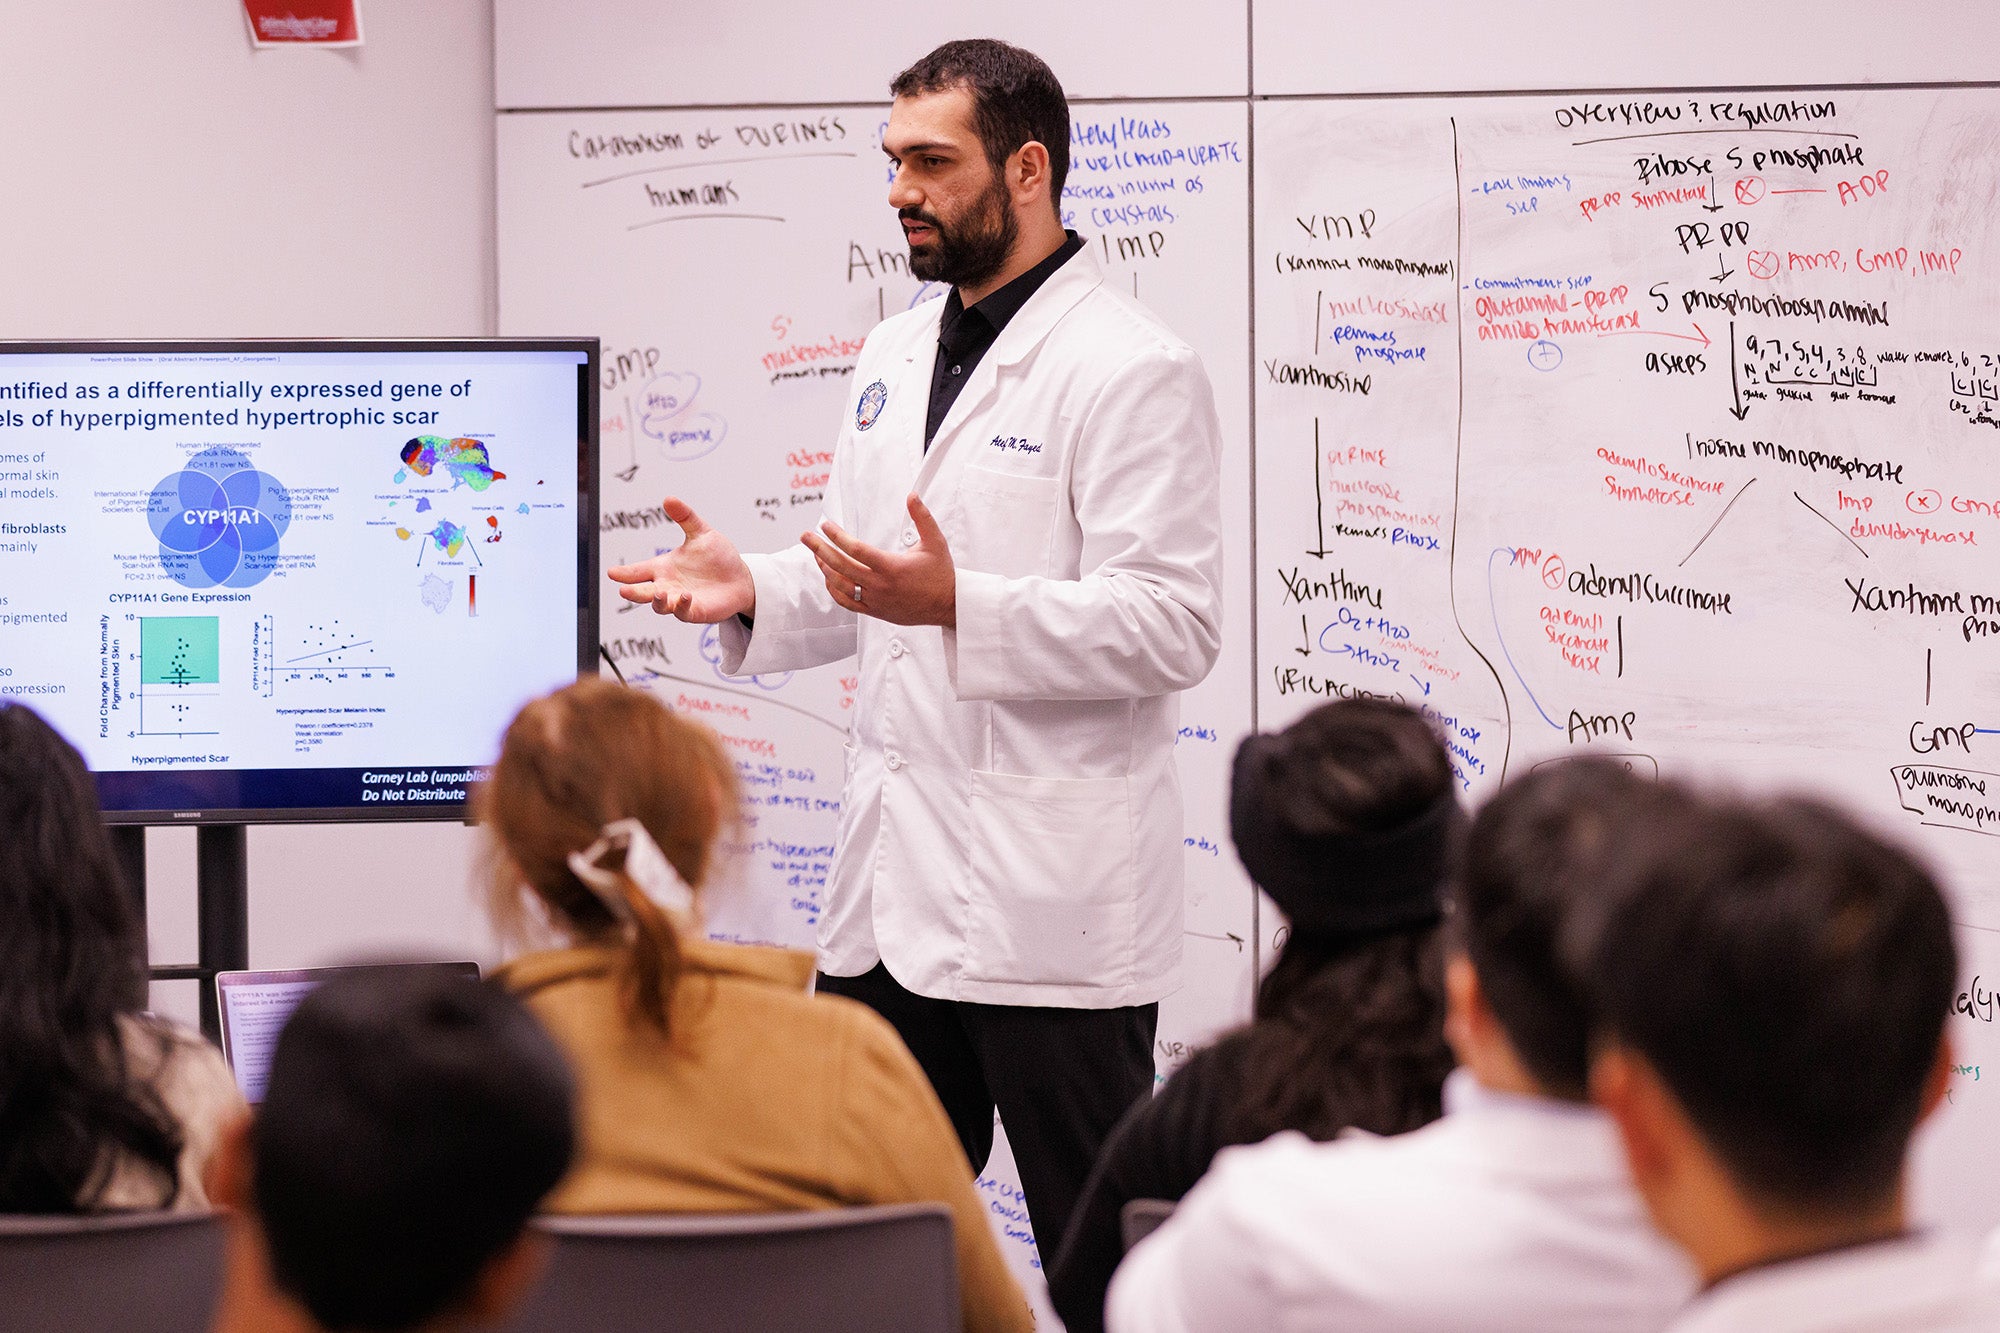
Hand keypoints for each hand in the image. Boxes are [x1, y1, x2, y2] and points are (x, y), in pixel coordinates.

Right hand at [607, 497, 755, 622]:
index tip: (612, 572)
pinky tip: (686, 596)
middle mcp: (668, 585)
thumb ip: (685, 517)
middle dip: (632, 592)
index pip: (638, 570)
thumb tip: (669, 498)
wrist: (741, 578)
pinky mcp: (694, 611)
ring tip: (659, 592)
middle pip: (643, 591)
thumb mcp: (701, 533)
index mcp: (664, 567)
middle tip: (623, 590)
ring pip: (660, 605)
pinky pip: (683, 612)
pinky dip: (682, 606)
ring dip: (657, 600)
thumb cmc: (718, 557)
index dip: (624, 573)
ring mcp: (679, 600)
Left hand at [802, 494, 955, 627]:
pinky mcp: (875, 611)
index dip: (837, 536)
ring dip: (824, 568)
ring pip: (840, 586)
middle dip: (820, 549)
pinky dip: (833, 589)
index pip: (857, 550)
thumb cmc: (941, 573)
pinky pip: (847, 602)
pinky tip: (828, 577)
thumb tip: (912, 495)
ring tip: (816, 553)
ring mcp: (876, 600)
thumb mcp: (935, 541)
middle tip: (805, 536)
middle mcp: (880, 585)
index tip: (826, 525)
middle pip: (841, 567)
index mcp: (892, 567)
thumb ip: (922, 517)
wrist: (947, 605)